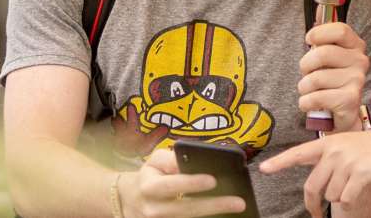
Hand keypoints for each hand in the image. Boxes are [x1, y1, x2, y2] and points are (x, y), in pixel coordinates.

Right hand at [127, 147, 246, 217]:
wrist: (131, 200)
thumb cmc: (150, 176)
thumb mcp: (154, 161)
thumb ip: (170, 158)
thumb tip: (187, 158)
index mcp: (149, 187)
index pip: (171, 185)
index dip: (191, 183)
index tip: (212, 180)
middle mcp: (154, 209)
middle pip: (187, 209)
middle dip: (214, 205)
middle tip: (238, 202)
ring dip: (214, 216)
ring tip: (236, 209)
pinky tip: (224, 217)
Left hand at [257, 128, 370, 216]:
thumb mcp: (347, 145)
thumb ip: (328, 158)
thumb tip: (315, 186)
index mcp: (327, 143)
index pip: (298, 153)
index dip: (279, 162)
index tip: (263, 168)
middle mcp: (334, 151)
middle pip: (312, 185)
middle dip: (312, 203)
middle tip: (314, 213)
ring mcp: (346, 162)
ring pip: (331, 195)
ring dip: (340, 197)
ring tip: (352, 184)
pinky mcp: (360, 174)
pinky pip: (346, 199)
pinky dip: (350, 202)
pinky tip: (358, 193)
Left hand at [298, 21, 368, 125]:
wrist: (342, 115)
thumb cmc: (331, 82)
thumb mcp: (328, 57)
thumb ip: (323, 36)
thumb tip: (318, 9)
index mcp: (356, 46)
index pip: (340, 29)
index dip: (319, 33)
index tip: (309, 40)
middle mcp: (360, 61)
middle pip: (322, 53)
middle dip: (305, 65)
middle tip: (306, 74)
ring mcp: (357, 80)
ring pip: (315, 78)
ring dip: (304, 87)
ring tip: (310, 91)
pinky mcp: (350, 100)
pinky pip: (315, 97)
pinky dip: (305, 102)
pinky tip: (310, 103)